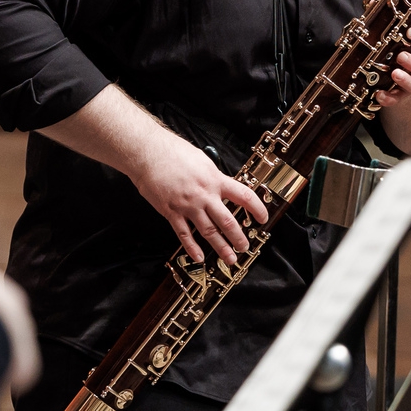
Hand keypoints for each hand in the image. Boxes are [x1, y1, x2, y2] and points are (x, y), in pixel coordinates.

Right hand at [129, 128, 269, 266]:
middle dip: (238, 237)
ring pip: (209, 232)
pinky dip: (191, 248)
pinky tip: (198, 257)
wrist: (148, 153)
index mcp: (214, 180)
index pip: (243, 196)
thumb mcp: (202, 160)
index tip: (263, 218)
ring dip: (220, 247)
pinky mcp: (171, 212)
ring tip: (229, 258)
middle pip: (227, 221)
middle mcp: (204, 195)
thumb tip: (222, 186)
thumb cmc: (173, 152)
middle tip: (244, 247)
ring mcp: (187, 205)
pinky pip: (184, 234)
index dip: (257, 208)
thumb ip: (213, 176)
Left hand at [375, 25, 410, 108]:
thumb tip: (374, 2)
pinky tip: (379, 94)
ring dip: (406, 79)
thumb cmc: (398, 49)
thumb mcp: (396, 36)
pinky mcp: (400, 95)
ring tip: (394, 73)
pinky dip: (389, 98)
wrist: (399, 77)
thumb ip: (388, 20)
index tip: (410, 31)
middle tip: (401, 56)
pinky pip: (398, 99)